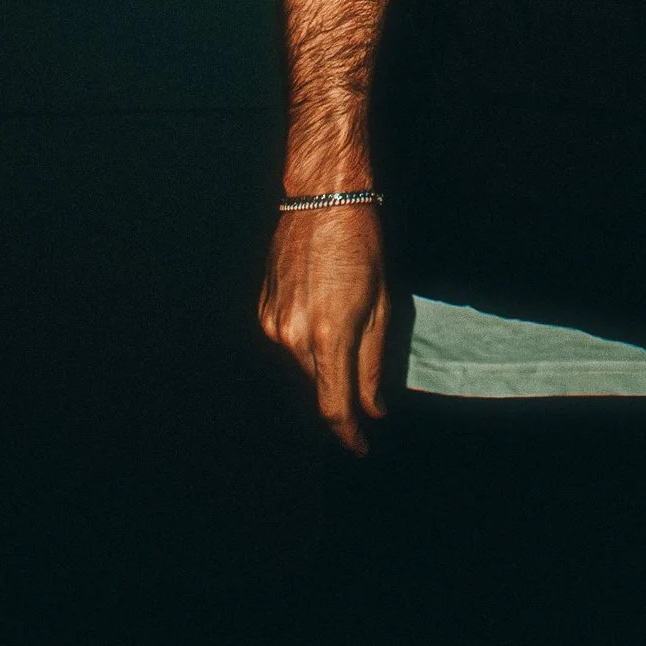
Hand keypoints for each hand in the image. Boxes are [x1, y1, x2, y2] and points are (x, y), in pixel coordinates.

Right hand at [259, 194, 390, 452]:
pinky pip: (287, 342)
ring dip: (325, 362)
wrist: (322, 199)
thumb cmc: (362, 246)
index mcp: (329, 336)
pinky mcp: (263, 310)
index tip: (361, 445)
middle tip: (365, 380)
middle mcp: (293, 336)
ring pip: (303, 366)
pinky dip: (307, 340)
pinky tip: (323, 308)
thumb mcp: (382, 306)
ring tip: (346, 322)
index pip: (334, 407)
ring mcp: (273, 323)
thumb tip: (374, 408)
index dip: (349, 434)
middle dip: (343, 392)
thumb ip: (374, 364)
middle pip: (319, 387)